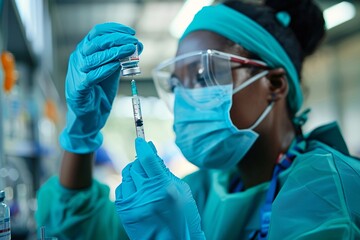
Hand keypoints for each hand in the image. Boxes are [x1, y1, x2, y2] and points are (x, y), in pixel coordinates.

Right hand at [59, 22, 142, 152]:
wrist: (90, 116)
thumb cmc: (100, 92)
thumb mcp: (113, 71)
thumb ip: (122, 58)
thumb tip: (138, 46)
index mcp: (85, 51)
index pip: (97, 33)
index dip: (114, 30)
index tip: (131, 33)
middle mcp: (78, 59)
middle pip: (96, 43)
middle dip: (117, 40)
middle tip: (133, 42)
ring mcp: (76, 73)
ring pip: (93, 58)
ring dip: (113, 53)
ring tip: (129, 51)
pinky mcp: (78, 89)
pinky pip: (91, 76)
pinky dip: (105, 70)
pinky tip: (117, 66)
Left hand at [115, 138, 204, 239]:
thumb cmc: (183, 218)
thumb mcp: (181, 192)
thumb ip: (164, 171)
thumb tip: (151, 151)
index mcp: (164, 188)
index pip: (147, 159)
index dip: (143, 146)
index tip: (140, 140)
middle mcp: (146, 195)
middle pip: (136, 165)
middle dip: (142, 163)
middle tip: (149, 168)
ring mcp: (133, 204)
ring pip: (127, 175)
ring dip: (135, 175)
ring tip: (146, 185)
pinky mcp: (124, 212)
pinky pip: (120, 188)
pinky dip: (128, 187)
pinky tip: (138, 194)